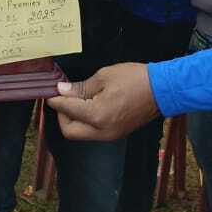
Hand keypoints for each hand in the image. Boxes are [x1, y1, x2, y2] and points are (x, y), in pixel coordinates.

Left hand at [45, 63, 160, 140]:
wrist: (162, 90)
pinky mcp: (116, 134)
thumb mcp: (104, 76)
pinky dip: (85, 122)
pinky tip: (88, 106)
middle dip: (61, 116)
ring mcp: (110, 135)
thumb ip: (80, 87)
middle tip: (62, 98)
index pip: (66, 111)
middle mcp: (101, 131)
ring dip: (73, 120)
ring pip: (81, 134)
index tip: (50, 92)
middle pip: (69, 131)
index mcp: (97, 115)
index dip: (55, 101)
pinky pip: (93, 133)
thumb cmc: (134, 78)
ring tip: (75, 100)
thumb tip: (61, 91)